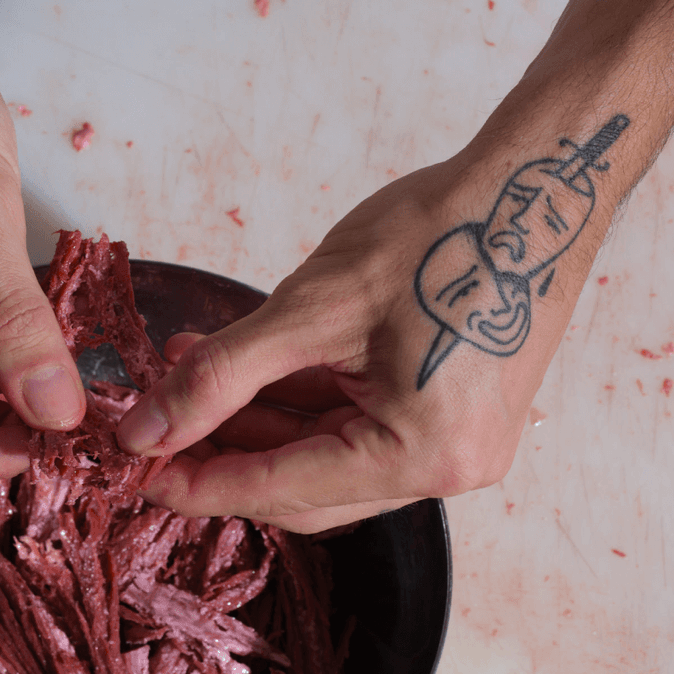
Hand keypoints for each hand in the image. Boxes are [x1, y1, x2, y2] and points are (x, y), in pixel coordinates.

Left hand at [116, 151, 598, 533]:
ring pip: (323, 459)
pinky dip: (295, 405)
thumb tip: (146, 431)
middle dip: (222, 453)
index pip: (281, 488)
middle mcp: (446, 469)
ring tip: (186, 375)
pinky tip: (242, 368)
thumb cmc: (443, 232)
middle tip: (153, 423)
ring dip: (253, 423)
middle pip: (302, 488)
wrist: (539, 184)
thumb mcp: (311, 306)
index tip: (135, 469)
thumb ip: (220, 375)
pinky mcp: (449, 416)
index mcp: (421, 455)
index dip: (198, 481)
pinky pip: (354, 431)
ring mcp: (453, 446)